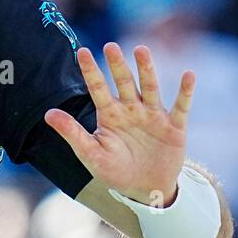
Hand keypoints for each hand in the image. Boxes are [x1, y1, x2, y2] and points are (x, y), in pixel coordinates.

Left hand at [44, 43, 192, 206]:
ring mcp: (153, 116)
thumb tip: (47, 114)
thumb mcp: (91, 154)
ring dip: (146, 70)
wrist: (145, 190)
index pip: (97, 88)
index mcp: (110, 115)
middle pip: (124, 83)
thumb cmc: (114, 170)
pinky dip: (185, 92)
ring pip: (150, 88)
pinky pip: (181, 106)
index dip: (90, 71)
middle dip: (117, 65)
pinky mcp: (174, 127)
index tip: (82, 52)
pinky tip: (189, 75)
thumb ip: (72, 133)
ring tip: (141, 50)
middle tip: (110, 46)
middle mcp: (131, 110)